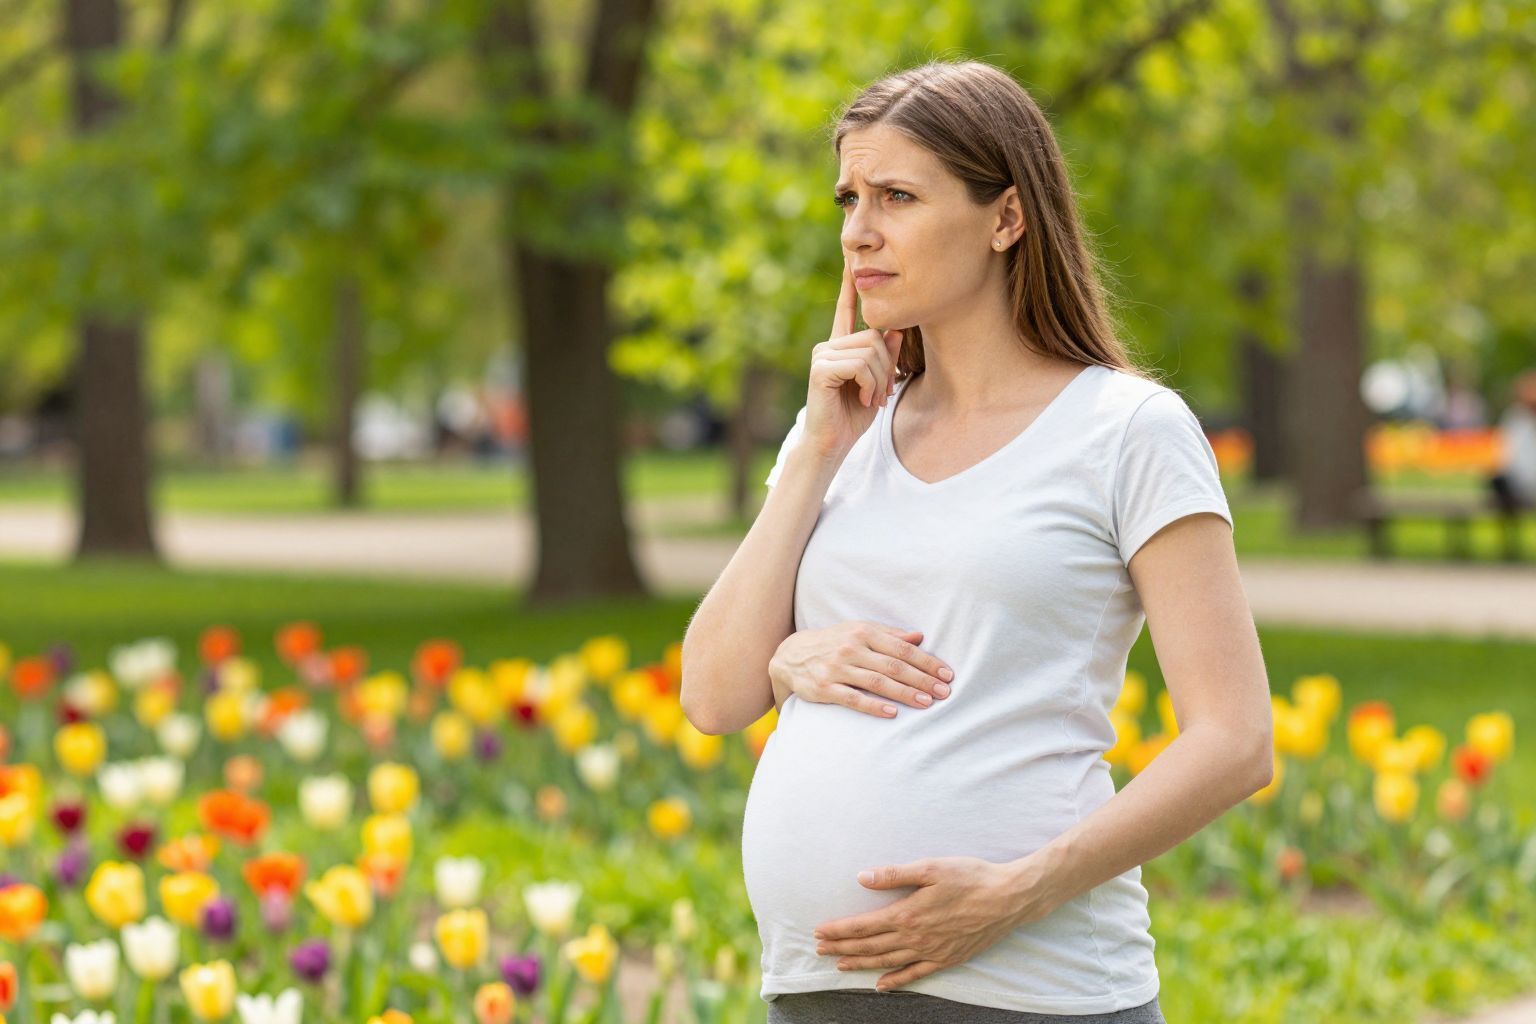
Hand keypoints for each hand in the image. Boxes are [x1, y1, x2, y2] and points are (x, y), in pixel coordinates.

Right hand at [769, 621, 954, 716]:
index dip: (926, 661)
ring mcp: (837, 668)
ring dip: (904, 693)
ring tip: (926, 703)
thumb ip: (889, 635)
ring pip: (877, 682)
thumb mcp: (858, 631)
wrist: (790, 655)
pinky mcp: (824, 687)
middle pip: (894, 665)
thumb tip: (919, 637)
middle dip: (921, 680)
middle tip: (944, 692)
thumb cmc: (834, 642)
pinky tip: (892, 713)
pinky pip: (852, 698)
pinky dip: (873, 706)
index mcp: (864, 632)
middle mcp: (851, 648)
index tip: (946, 674)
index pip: (902, 648)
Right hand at [801, 255, 905, 459]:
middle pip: (873, 336)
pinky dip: (871, 384)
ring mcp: (822, 355)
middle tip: (882, 393)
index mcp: (839, 346)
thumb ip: (885, 356)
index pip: (846, 310)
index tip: (849, 259)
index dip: (849, 285)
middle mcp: (828, 345)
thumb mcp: (877, 383)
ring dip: (881, 378)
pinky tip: (864, 399)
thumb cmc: (852, 417)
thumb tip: (898, 329)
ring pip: (870, 350)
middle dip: (887, 366)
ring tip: (873, 398)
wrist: (831, 444)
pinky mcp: (821, 369)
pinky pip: (860, 364)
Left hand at [812, 856, 1044, 991]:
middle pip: (870, 946)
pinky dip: (896, 981)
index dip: (839, 930)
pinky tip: (882, 985)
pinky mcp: (947, 959)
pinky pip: (915, 974)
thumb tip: (862, 877)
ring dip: (862, 964)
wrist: (1008, 898)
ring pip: (888, 962)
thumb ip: (894, 874)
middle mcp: (916, 938)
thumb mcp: (930, 867)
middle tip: (819, 950)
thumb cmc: (970, 877)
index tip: (819, 932)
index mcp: (908, 914)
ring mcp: (932, 951)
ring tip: (841, 965)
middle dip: (842, 948)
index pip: (863, 926)